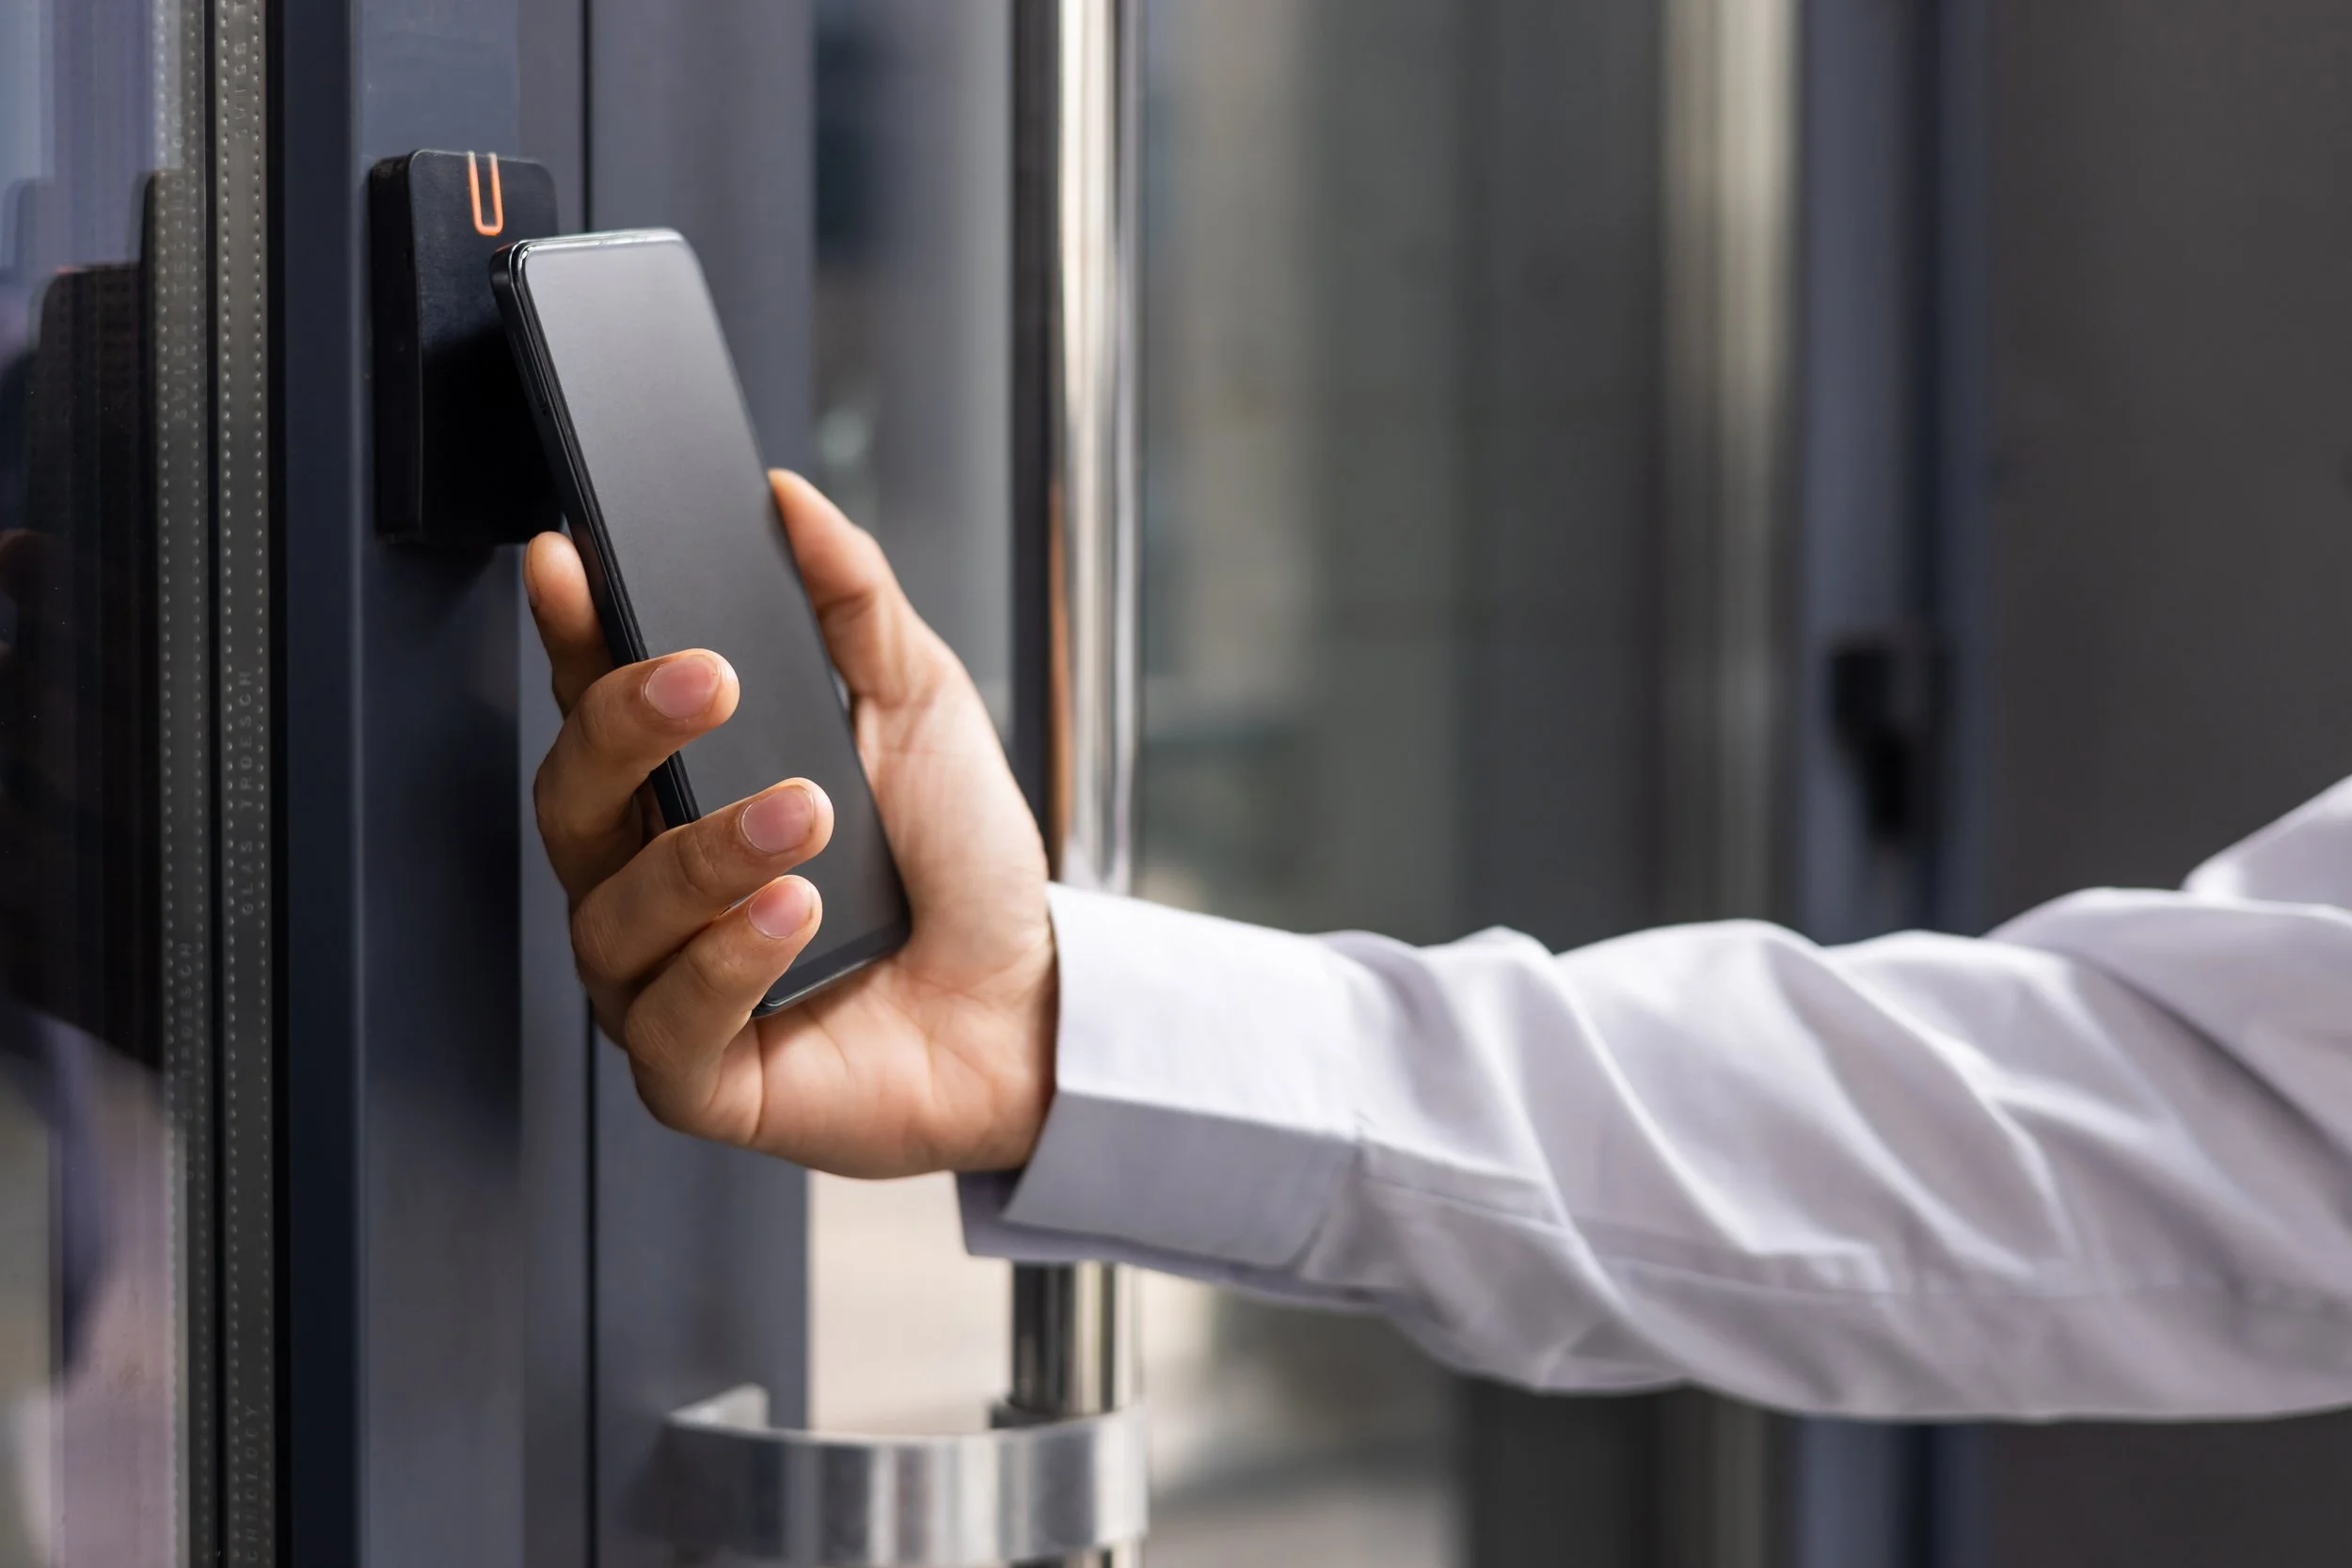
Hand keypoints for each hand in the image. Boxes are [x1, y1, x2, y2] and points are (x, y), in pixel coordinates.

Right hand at [525, 472, 1055, 1176]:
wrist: (1034, 1006)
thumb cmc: (964, 870)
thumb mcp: (923, 709)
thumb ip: (854, 604)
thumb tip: (792, 502)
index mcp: (686, 793)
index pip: (595, 705)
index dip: (572, 636)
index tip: (569, 562)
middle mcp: (653, 887)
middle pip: (572, 801)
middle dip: (624, 730)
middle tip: (708, 685)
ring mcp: (664, 984)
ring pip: (617, 914)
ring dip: (706, 852)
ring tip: (802, 818)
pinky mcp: (699, 1078)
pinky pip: (667, 1022)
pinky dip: (726, 962)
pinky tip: (794, 916)